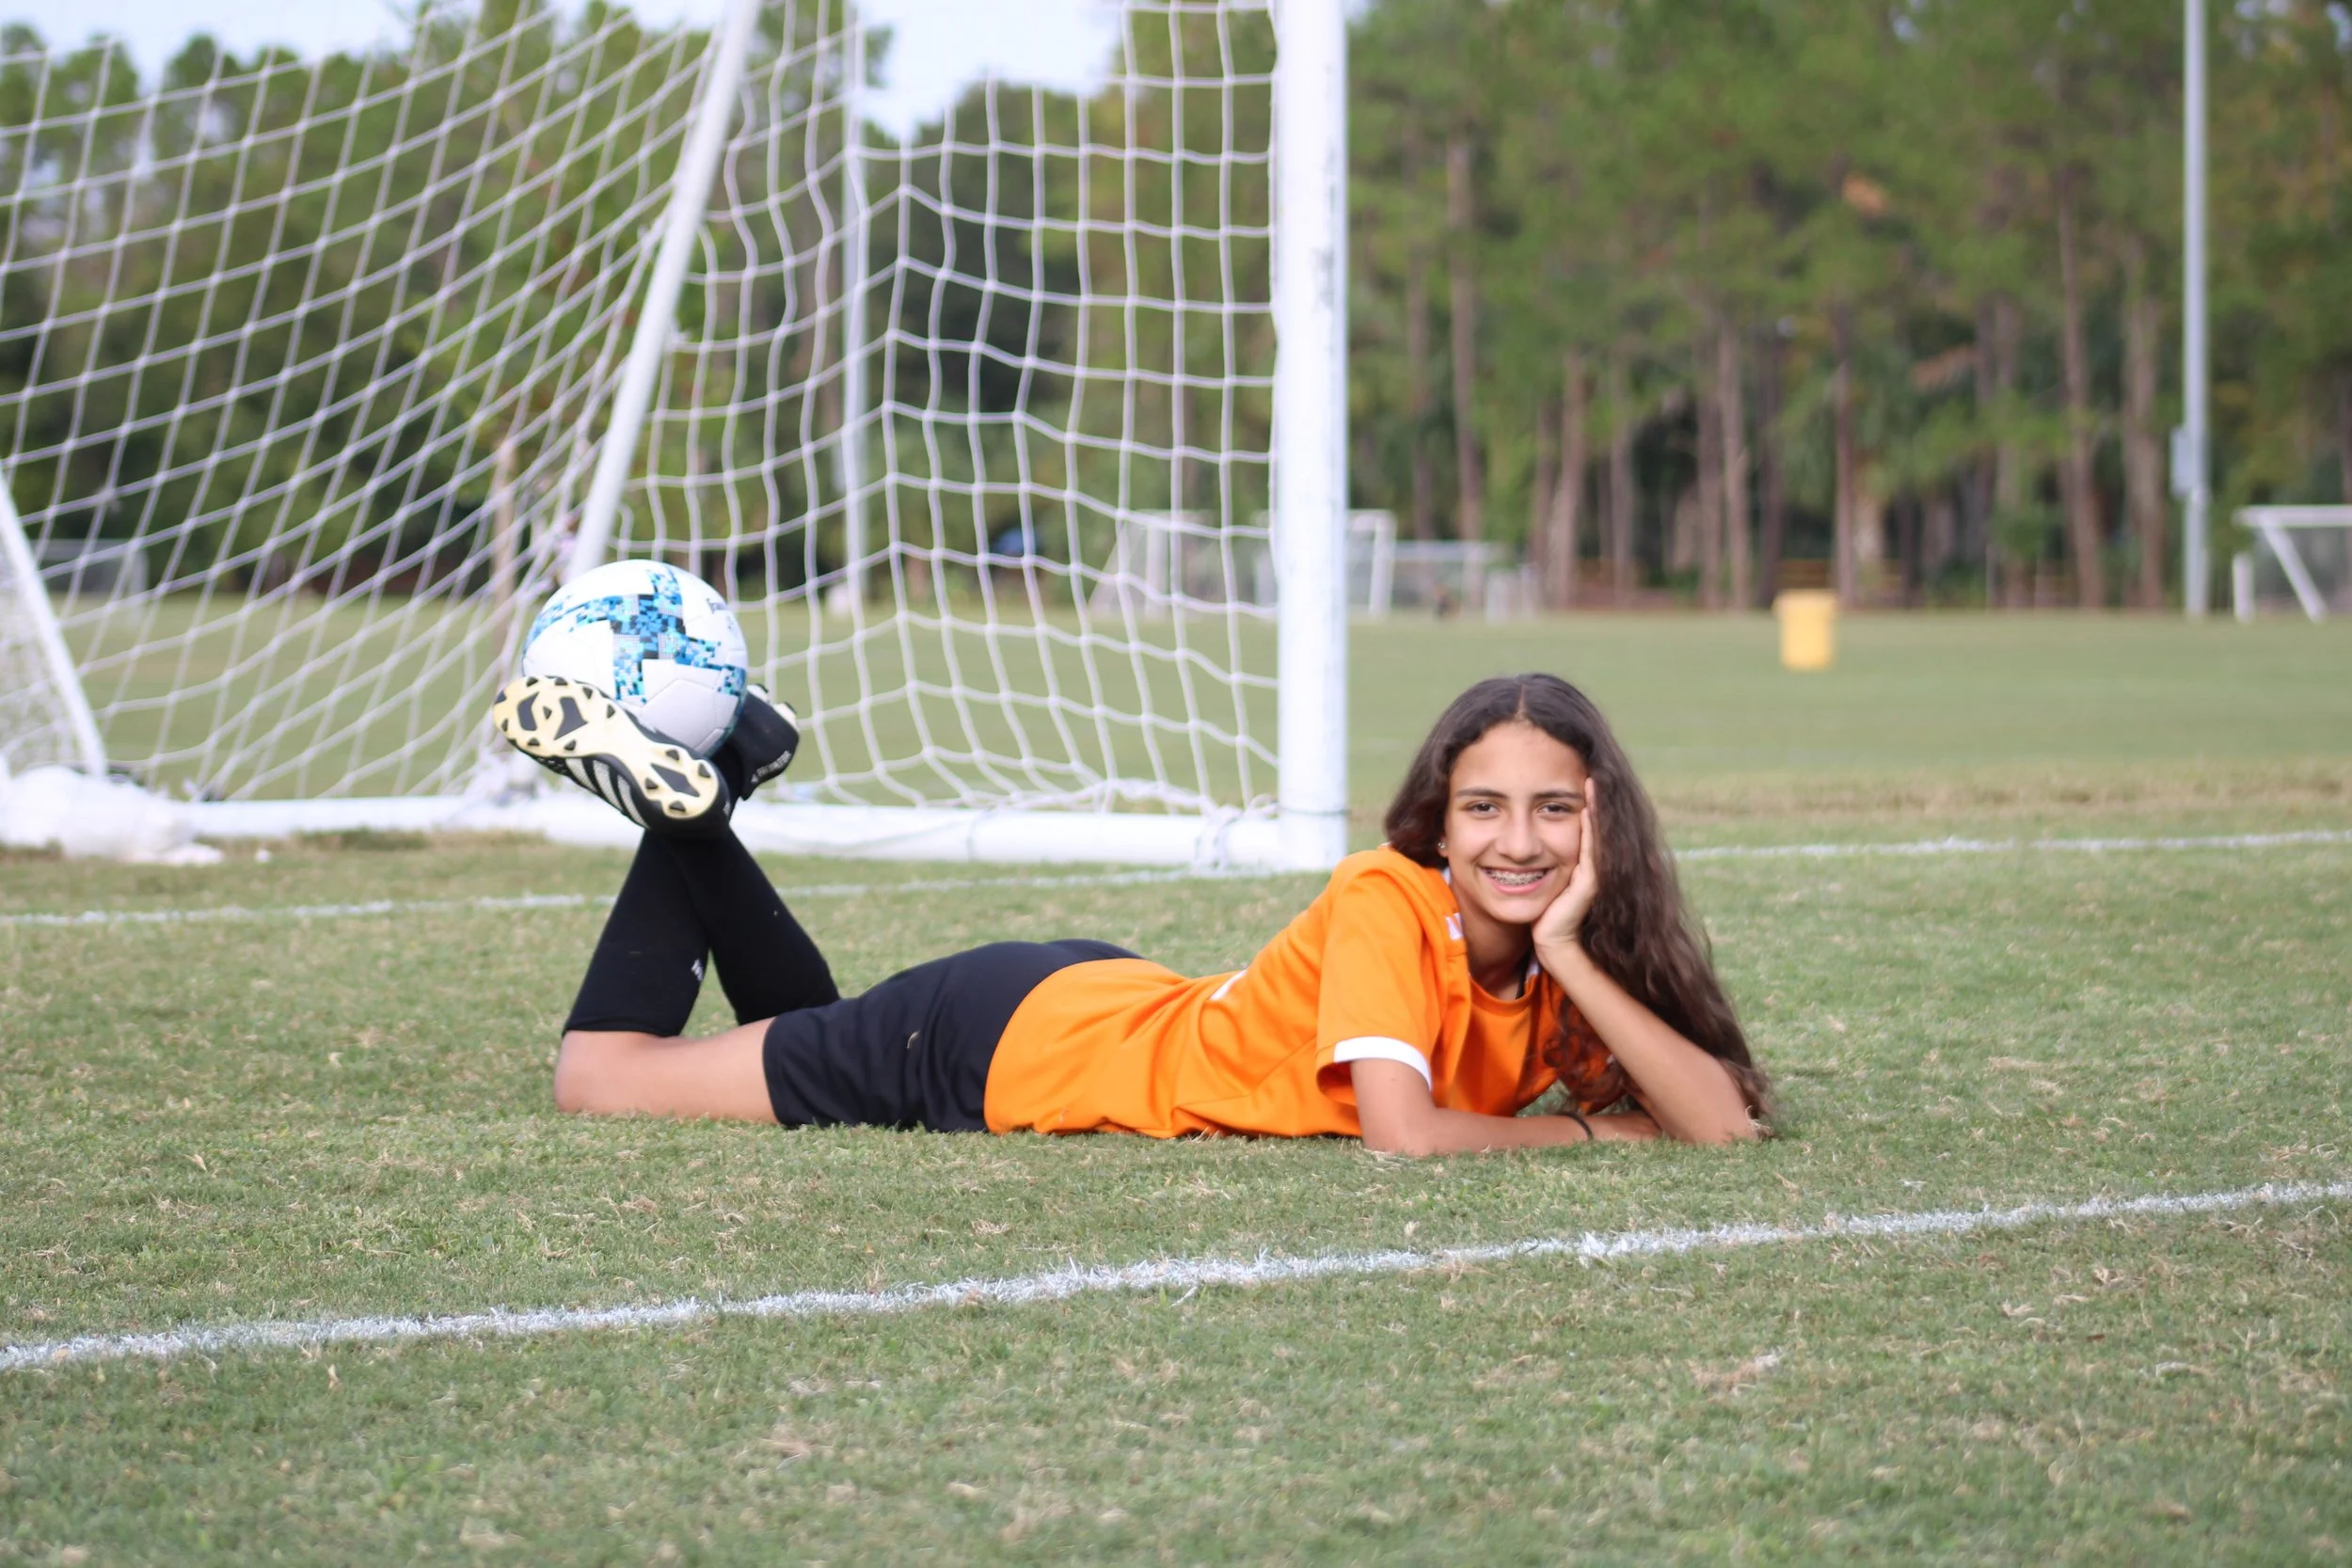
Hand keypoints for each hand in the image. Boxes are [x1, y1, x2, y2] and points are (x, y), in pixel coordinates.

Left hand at [1533, 779, 1599, 955]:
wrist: (1549, 941)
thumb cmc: (1536, 912)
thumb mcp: (1532, 878)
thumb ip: (1531, 858)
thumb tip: (1509, 840)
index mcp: (1573, 859)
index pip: (1581, 823)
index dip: (1579, 799)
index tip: (1576, 773)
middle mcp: (1586, 864)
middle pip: (1591, 824)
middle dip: (1591, 797)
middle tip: (1588, 768)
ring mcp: (1590, 872)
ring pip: (1594, 833)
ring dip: (1594, 806)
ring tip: (1591, 781)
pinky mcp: (1588, 883)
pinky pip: (1591, 849)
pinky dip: (1590, 828)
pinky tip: (1586, 809)